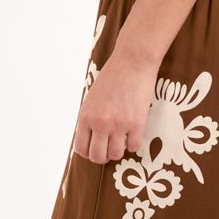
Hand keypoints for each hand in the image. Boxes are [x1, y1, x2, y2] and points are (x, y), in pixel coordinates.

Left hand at [71, 48, 157, 164]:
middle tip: (109, 149)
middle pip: (97, 156)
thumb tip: (91, 139)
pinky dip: (133, 143)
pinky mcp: (137, 123)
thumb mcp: (91, 98)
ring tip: (122, 140)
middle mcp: (100, 123)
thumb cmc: (112, 77)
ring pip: (116, 154)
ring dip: (119, 151)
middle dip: (103, 157)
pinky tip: (133, 134)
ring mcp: (118, 124)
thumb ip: (89, 119)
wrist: (133, 62)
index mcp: (85, 116)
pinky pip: (134, 146)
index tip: (96, 150)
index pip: (81, 148)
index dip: (88, 154)